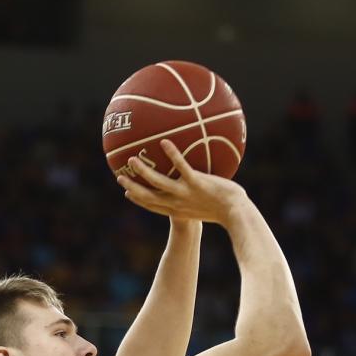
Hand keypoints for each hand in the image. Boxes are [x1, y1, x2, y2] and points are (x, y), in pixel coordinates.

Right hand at [117, 140, 249, 226]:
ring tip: (132, 159)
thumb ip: (202, 196)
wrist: (236, 214)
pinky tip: (164, 141)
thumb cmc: (228, 211)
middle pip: (148, 196)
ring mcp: (185, 193)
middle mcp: (177, 203)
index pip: (154, 206)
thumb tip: (205, 184)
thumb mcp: (210, 207)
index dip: (139, 200)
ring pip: (158, 182)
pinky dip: (172, 155)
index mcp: (178, 210)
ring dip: (143, 171)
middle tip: (119, 177)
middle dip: (132, 187)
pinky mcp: (196, 183)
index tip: (128, 193)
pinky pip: (181, 167)